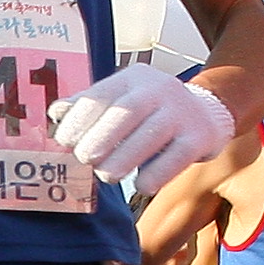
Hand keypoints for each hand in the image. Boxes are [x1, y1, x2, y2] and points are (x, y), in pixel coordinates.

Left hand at [52, 63, 235, 190]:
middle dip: (101, 137)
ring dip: (125, 158)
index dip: (80, 118)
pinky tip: (142, 185)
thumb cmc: (152, 112)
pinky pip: (178, 155)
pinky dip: (157, 173)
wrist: (208, 112)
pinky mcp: (200, 136)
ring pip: (153, 133)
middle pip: (128, 111)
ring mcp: (182, 112)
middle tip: (84, 160)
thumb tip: (56, 113)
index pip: (103, 94)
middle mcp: (159, 89)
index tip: (64, 140)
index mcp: (133, 78)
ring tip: (107, 176)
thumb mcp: (122, 99)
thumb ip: (90, 105)